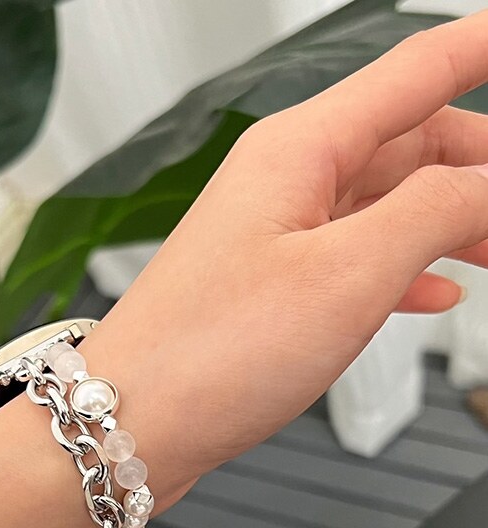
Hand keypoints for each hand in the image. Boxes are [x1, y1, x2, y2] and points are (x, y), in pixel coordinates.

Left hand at [86, 10, 487, 494]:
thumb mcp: (347, 275)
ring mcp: (274, 239)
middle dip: (477, 160)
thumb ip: (435, 213)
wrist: (128, 424)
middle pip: (406, 140)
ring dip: (449, 220)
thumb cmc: (210, 353)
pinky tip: (435, 293)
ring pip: (384, 204)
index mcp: (299, 151)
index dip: (475, 50)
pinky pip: (353, 259)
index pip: (413, 73)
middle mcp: (284, 183)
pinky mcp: (268, 292)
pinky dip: (403, 269)